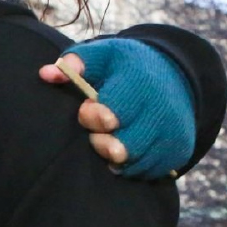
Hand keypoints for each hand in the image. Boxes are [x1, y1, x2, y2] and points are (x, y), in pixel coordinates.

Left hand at [40, 38, 195, 178]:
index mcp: (140, 81)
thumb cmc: (124, 68)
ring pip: (132, 162)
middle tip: (100, 128)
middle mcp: (162, 108)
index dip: (91, 116)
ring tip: (111, 136)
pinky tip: (125, 148)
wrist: (172, 75)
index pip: (108, 115)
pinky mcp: (180, 150)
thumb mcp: (101, 56)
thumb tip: (46, 74)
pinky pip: (147, 171)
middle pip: (121, 146)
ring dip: (113, 155)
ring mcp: (174, 132)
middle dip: (101, 141)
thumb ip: (74, 63)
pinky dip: (131, 165)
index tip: (88, 107)